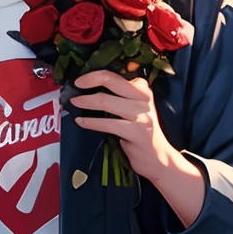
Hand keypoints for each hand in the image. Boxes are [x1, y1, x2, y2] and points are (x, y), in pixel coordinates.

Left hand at [71, 68, 205, 227]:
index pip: (116, 75)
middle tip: (76, 85)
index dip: (95, 75)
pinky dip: (91, 122)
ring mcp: (141, 115)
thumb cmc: (142, 134)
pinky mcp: (136, 132)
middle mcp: (143, 99)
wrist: (158, 158)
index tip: (82, 79)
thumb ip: (121, 98)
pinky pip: (108, 124)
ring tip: (74, 103)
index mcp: (143, 90)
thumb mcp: (135, 110)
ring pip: (106, 102)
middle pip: (112, 80)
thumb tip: (92, 89)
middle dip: (89, 80)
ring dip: (86, 102)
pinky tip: (81, 121)